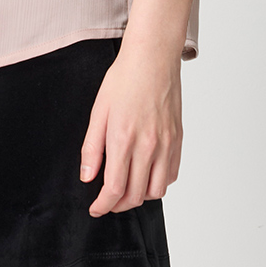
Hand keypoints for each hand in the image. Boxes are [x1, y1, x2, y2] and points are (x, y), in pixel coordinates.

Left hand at [79, 39, 182, 215]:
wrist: (152, 58)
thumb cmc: (124, 79)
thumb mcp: (98, 111)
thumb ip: (92, 148)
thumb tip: (87, 177)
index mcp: (123, 138)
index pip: (115, 188)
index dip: (103, 205)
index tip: (96, 208)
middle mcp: (148, 146)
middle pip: (135, 195)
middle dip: (118, 204)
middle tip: (108, 200)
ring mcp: (166, 144)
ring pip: (156, 191)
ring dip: (140, 196)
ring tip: (127, 187)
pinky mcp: (178, 140)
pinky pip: (171, 175)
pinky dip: (158, 182)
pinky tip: (146, 173)